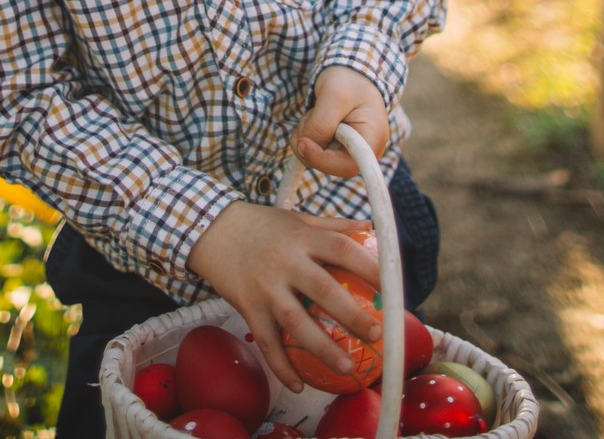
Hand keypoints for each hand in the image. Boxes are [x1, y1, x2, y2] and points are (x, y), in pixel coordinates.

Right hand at [187, 202, 382, 391]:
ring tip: (347, 367)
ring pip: (296, 323)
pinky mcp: (248, 307)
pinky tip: (298, 384)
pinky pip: (266, 342)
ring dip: (323, 349)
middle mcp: (285, 262)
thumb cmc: (261, 225)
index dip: (369, 267)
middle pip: (323, 291)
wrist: (210, 230)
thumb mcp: (297, 218)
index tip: (393, 286)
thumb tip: (370, 227)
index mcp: (302, 238)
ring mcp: (265, 287)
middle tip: (376, 334)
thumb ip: (333, 225)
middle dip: (352, 315)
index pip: (342, 250)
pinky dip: (281, 366)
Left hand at [293, 64, 388, 178]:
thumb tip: (305, 148)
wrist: (350, 74)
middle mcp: (364, 152)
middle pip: (327, 163)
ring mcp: (350, 152)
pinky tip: (316, 118)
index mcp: (373, 138)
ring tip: (318, 111)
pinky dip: (307, 135)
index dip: (321, 160)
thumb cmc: (348, 81)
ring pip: (315, 157)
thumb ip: (321, 124)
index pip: (347, 166)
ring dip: (307, 135)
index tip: (303, 143)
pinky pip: (313, 151)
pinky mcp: (337, 150)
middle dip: (310, 140)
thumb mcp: (333, 95)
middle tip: (312, 114)